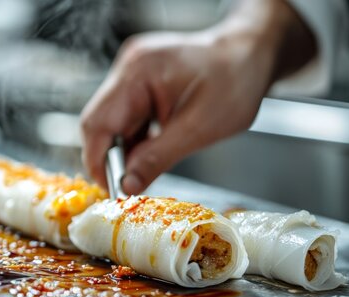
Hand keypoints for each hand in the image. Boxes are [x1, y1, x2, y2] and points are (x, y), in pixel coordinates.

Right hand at [81, 0, 315, 193]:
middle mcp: (128, 68)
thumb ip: (157, 157)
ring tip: (145, 168)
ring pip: (112, 122)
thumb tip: (127, 185)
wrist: (250, 54)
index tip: (112, 189)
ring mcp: (133, 73)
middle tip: (128, 185)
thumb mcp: (199, 128)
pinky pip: (126, 116)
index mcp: (138, 73)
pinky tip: (150, 151)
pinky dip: (134, 139)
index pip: (97, 123)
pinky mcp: (140, 81)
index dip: (98, 161)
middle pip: (99, 122)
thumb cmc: (235, 81)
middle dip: (111, 158)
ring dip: (124, 150)